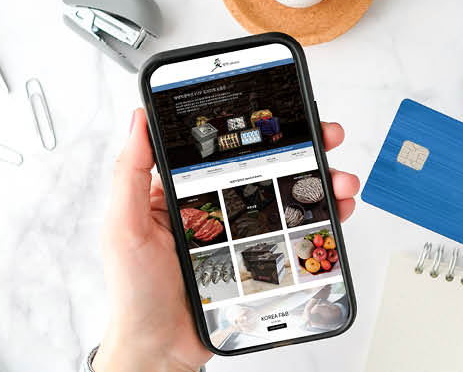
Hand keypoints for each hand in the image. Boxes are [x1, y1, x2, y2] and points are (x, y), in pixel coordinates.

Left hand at [94, 109, 359, 371]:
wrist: (162, 348)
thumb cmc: (135, 292)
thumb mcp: (123, 226)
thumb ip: (130, 173)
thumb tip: (137, 121)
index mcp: (185, 192)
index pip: (226, 150)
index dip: (260, 129)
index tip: (285, 114)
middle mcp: (219, 208)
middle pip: (270, 168)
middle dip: (306, 149)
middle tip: (327, 138)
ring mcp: (245, 234)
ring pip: (291, 199)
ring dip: (322, 184)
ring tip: (340, 181)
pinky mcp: (263, 259)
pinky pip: (298, 235)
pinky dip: (324, 222)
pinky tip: (337, 214)